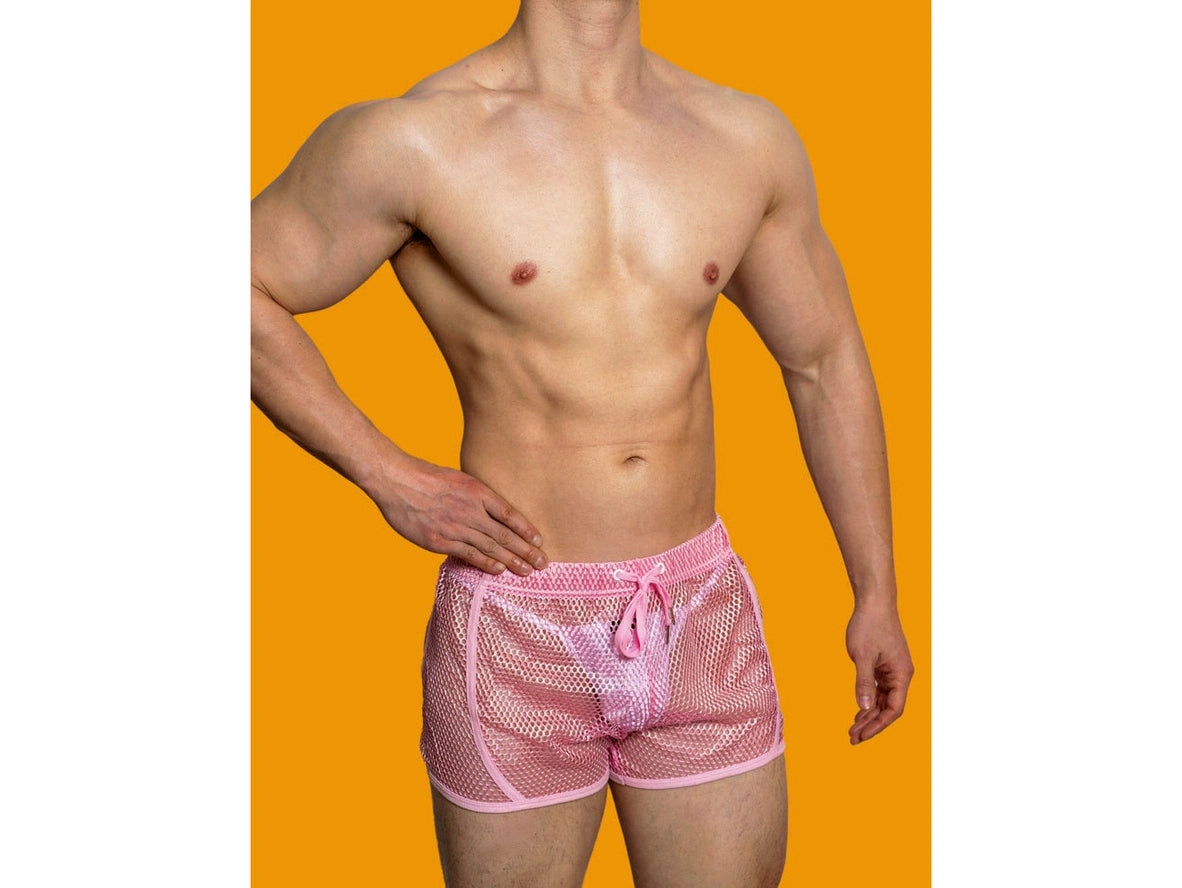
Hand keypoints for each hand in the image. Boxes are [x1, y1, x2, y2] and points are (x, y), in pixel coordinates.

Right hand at [374, 457, 548, 575]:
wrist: (396, 480)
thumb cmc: (426, 477)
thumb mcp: (458, 478)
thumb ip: (475, 495)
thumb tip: (492, 511)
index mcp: (477, 491)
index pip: (509, 513)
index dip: (526, 529)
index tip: (539, 541)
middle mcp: (470, 510)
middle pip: (504, 534)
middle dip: (526, 550)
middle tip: (543, 563)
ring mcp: (455, 526)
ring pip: (490, 547)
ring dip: (511, 560)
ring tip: (528, 571)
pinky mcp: (439, 540)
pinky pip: (468, 554)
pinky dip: (485, 563)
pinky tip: (499, 570)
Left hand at [845, 601, 913, 744]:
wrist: (874, 602)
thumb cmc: (870, 625)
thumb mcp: (862, 656)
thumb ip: (863, 683)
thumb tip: (864, 708)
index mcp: (901, 673)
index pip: (894, 709)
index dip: (878, 725)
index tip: (862, 735)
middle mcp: (901, 674)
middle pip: (889, 708)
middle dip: (872, 724)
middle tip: (852, 738)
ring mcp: (893, 670)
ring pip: (883, 700)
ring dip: (869, 715)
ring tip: (853, 729)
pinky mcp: (885, 665)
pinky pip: (879, 690)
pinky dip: (869, 701)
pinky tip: (859, 712)